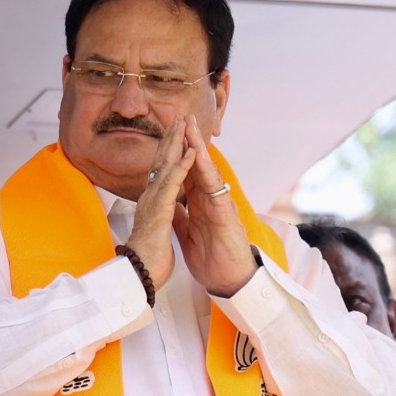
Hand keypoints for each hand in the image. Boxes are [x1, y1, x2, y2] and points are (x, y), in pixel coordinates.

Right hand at [124, 117, 192, 289]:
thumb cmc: (147, 258)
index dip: (169, 151)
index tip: (176, 134)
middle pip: (161, 160)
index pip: (161, 171)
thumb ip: (158, 217)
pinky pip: (173, 183)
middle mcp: (150, 197)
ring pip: (166, 165)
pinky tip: (191, 151)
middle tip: (179, 116)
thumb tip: (160, 211)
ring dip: (176, 142)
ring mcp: (154, 201)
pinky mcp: (160, 210)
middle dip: (171, 137)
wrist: (139, 275)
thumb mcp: (155, 231)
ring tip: (185, 123)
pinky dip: (183, 166)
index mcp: (152, 203)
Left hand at [173, 115, 257, 296]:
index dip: (177, 155)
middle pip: (196, 165)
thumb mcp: (188, 234)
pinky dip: (207, 171)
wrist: (227, 278)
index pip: (185, 173)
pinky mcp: (225, 212)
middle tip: (181, 116)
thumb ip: (181, 217)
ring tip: (191, 126)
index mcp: (198, 202)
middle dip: (188, 141)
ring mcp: (218, 202)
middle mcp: (209, 198)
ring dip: (199, 148)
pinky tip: (201, 157)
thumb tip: (170, 206)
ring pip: (206, 170)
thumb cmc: (212, 257)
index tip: (167, 136)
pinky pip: (215, 187)